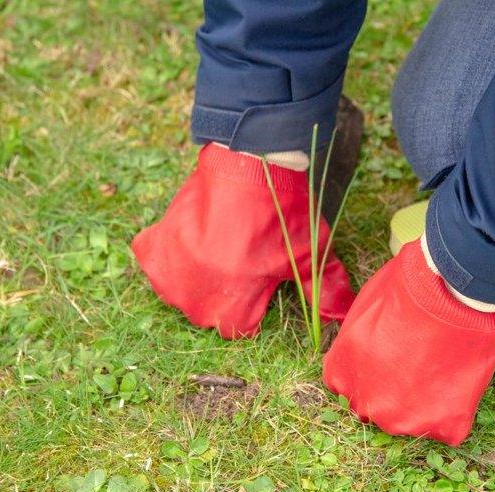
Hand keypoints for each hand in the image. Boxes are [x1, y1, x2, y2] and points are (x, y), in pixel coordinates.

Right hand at [132, 144, 354, 338]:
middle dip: (224, 290)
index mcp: (232, 307)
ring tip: (217, 243)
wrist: (249, 161)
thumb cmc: (280, 211)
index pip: (239, 327)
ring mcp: (170, 272)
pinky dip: (170, 252)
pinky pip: (155, 261)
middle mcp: (194, 298)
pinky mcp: (154, 245)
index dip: (253, 301)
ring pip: (180, 290)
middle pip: (208, 311)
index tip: (259, 276)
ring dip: (195, 274)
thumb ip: (323, 290)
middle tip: (239, 255)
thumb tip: (340, 317)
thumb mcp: (309, 254)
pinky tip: (193, 234)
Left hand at [323, 240, 494, 444]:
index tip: (392, 360)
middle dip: (396, 391)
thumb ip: (358, 339)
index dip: (373, 373)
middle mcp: (367, 403)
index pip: (350, 386)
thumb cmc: (409, 286)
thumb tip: (366, 344)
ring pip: (412, 420)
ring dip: (426, 402)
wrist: (454, 290)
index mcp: (341, 372)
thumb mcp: (364, 305)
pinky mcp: (443, 426)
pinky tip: (460, 380)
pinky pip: (447, 428)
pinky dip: (455, 411)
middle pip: (379, 407)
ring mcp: (404, 420)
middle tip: (421, 362)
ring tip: (444, 366)